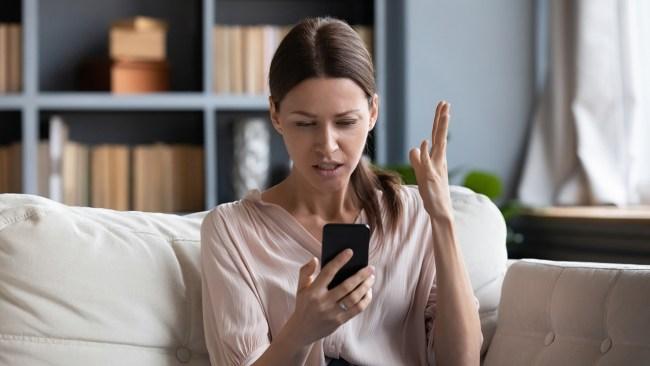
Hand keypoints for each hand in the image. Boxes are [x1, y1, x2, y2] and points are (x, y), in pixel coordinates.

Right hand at [282, 250, 374, 346]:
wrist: (302, 330)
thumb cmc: (304, 304)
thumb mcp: (300, 287)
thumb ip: (306, 271)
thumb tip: (315, 259)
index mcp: (313, 291)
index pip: (328, 272)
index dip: (339, 260)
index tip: (350, 251)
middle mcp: (323, 302)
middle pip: (346, 286)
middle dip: (361, 275)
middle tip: (370, 267)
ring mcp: (332, 313)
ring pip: (354, 298)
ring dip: (365, 286)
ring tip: (371, 278)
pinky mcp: (339, 321)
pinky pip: (357, 309)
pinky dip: (365, 299)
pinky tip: (368, 292)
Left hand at [409, 101, 452, 217]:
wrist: (440, 211)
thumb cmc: (432, 193)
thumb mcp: (421, 173)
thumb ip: (418, 160)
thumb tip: (415, 148)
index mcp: (437, 158)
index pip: (437, 135)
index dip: (439, 121)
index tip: (443, 106)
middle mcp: (439, 160)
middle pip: (440, 136)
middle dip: (442, 119)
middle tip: (445, 103)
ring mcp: (436, 168)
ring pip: (439, 144)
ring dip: (441, 129)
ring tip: (444, 114)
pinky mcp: (431, 177)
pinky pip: (427, 163)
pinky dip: (426, 152)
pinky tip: (425, 142)